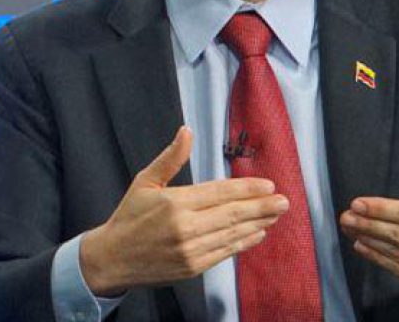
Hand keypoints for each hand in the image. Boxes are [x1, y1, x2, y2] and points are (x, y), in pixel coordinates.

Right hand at [78, 126, 288, 295]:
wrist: (113, 258)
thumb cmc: (129, 216)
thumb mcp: (144, 182)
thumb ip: (170, 158)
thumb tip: (187, 131)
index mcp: (174, 202)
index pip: (220, 192)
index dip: (247, 188)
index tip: (268, 184)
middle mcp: (185, 227)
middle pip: (233, 214)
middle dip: (262, 206)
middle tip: (285, 201)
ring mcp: (191, 250)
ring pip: (233, 234)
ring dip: (258, 223)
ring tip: (276, 214)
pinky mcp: (193, 267)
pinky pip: (225, 252)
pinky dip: (244, 242)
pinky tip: (257, 233)